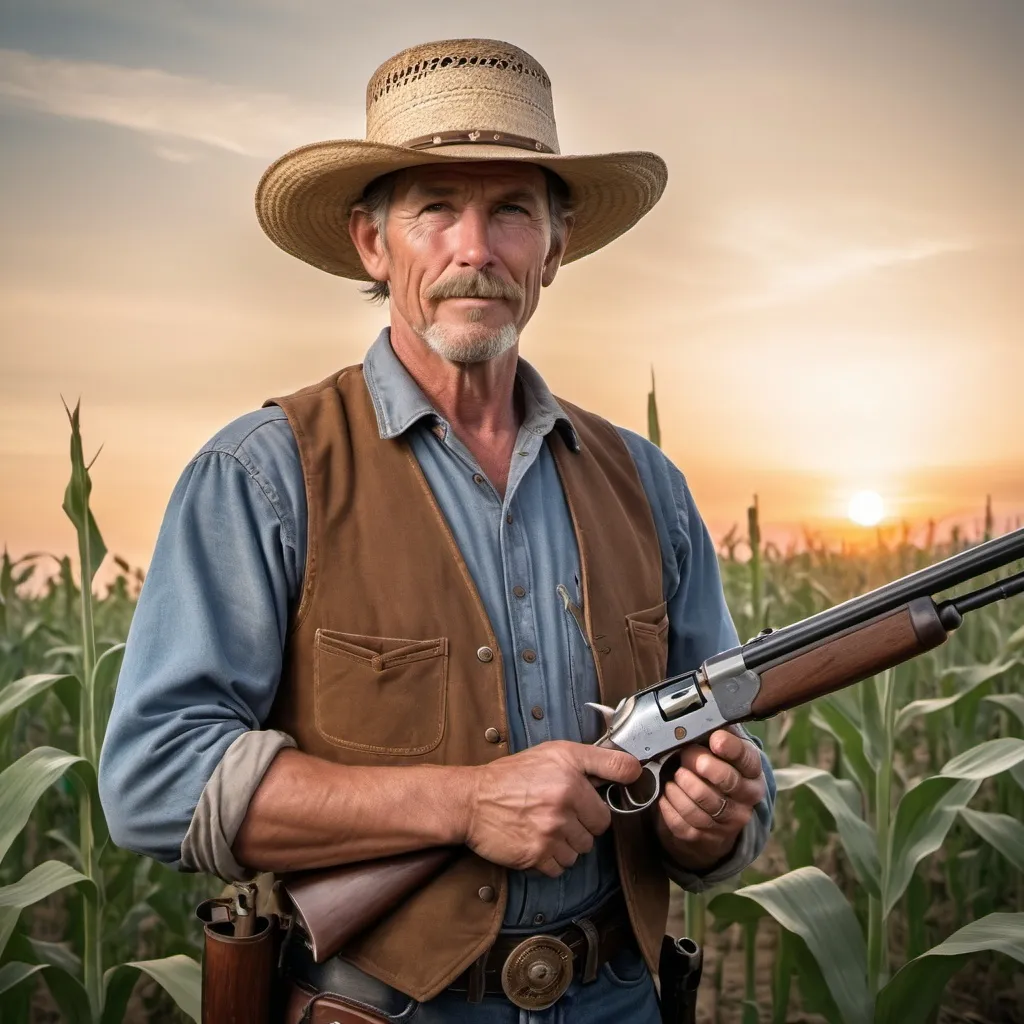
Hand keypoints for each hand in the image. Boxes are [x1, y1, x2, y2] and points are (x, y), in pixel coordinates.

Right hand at [462, 741, 640, 877]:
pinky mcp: (536, 856)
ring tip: (543, 825)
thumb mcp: (558, 752)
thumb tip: (634, 769)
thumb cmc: (514, 774)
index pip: (607, 812)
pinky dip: (550, 859)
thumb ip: (600, 760)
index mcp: (571, 779)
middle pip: (594, 833)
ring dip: (565, 844)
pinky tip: (535, 840)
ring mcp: (549, 833)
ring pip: (579, 852)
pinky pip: (560, 868)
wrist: (472, 799)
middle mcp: (563, 805)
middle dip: (580, 825)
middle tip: (556, 812)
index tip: (588, 807)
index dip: (596, 809)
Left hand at [655, 726, 765, 870]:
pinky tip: (665, 794)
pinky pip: (684, 821)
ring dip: (682, 785)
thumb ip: (713, 734)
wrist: (711, 820)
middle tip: (685, 756)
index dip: (731, 748)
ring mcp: (728, 822)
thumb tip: (699, 711)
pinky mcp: (706, 838)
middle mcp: (746, 798)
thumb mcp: (719, 752)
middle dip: (701, 765)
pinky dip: (670, 805)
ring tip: (673, 776)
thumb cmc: (712, 774)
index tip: (714, 739)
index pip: (747, 758)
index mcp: (752, 772)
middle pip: (727, 781)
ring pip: (703, 802)